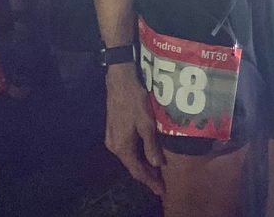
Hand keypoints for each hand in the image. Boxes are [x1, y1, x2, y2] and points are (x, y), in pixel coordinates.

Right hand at [105, 65, 165, 195]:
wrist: (119, 83)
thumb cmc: (135, 102)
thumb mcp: (147, 124)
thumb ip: (151, 146)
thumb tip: (157, 165)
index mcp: (122, 147)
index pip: (137, 171)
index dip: (149, 181)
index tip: (161, 190)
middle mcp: (114, 147)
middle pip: (132, 166)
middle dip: (147, 175)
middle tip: (161, 183)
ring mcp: (112, 139)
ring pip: (129, 158)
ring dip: (143, 165)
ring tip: (157, 172)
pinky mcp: (114, 131)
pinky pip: (127, 150)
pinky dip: (138, 155)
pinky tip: (146, 155)